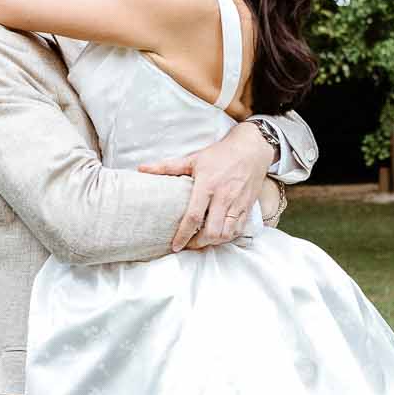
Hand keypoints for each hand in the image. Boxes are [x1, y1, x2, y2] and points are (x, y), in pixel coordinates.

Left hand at [141, 119, 272, 251]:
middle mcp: (224, 197)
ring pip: (226, 234)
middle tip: (188, 244)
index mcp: (207, 186)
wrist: (252, 148)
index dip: (183, 235)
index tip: (175, 246)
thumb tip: (142, 169)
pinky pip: (239, 230)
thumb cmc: (220, 154)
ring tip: (203, 240)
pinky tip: (219, 234)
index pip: (193, 217)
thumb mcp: (193, 158)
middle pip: (212, 231)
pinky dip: (228, 237)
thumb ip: (167, 167)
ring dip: (213, 242)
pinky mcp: (248, 206)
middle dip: (198, 243)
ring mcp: (237, 203)